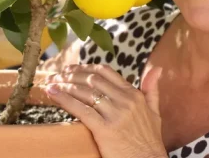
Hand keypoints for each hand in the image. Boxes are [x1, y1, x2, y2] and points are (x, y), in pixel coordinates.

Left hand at [43, 64, 166, 157]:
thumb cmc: (150, 140)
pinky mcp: (105, 129)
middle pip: (92, 80)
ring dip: (65, 85)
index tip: (71, 69)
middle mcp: (125, 101)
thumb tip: (157, 69)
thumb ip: (152, 89)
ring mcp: (116, 115)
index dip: (85, 68)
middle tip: (57, 75)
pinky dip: (65, 100)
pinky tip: (53, 94)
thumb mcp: (154, 112)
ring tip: (51, 84)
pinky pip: (81, 110)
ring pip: (85, 92)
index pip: (106, 72)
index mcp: (134, 95)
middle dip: (71, 76)